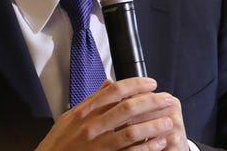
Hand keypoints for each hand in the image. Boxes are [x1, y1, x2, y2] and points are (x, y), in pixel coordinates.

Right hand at [35, 77, 188, 150]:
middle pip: (127, 109)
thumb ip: (92, 100)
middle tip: (167, 99)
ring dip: (153, 126)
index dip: (136, 85)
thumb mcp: (69, 117)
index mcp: (83, 113)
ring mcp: (97, 146)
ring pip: (131, 132)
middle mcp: (90, 127)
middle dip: (151, 102)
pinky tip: (159, 143)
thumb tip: (109, 82)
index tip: (152, 84)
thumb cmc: (58, 144)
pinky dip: (146, 148)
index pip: (114, 92)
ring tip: (168, 121)